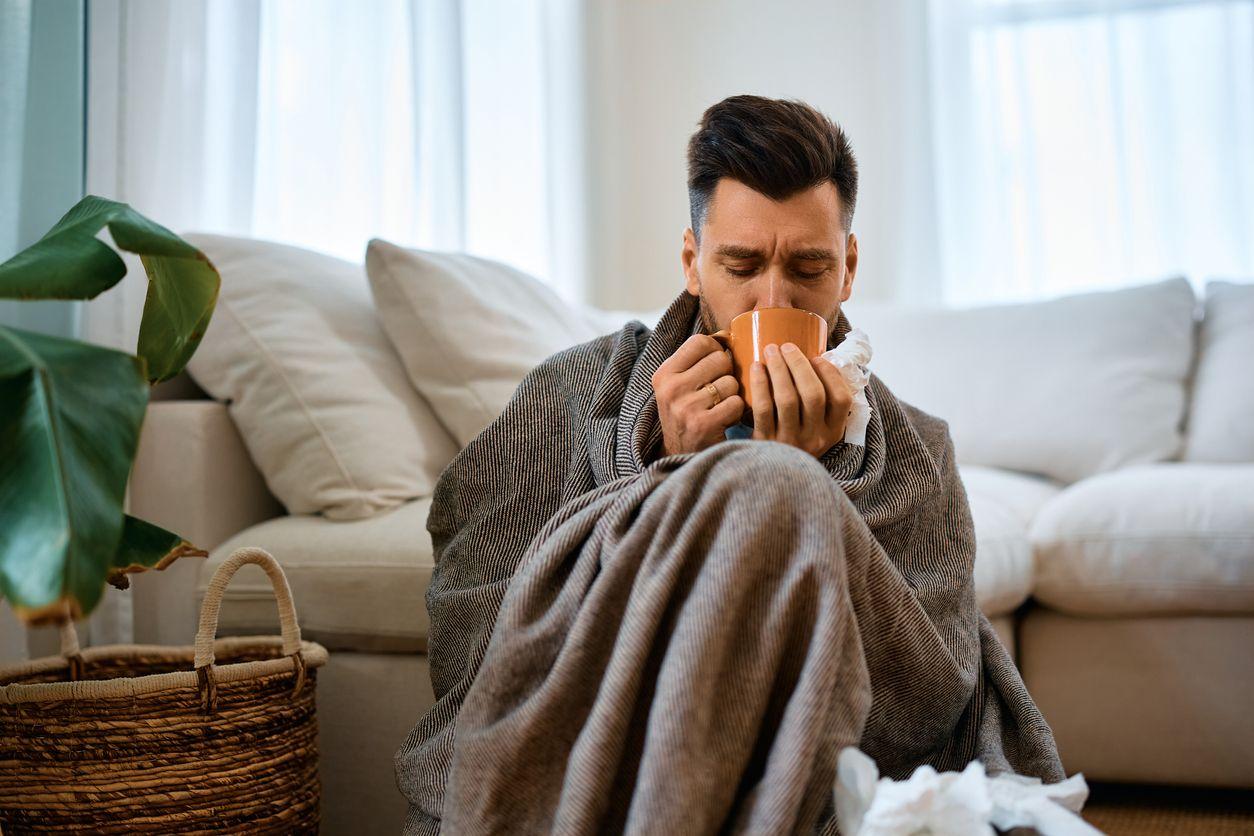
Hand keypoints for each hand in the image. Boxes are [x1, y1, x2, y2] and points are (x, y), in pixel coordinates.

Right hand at [652, 334, 746, 455]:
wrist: (679, 457)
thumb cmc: (686, 414)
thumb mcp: (677, 386)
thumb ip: (694, 362)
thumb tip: (726, 335)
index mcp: (663, 374)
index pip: (700, 341)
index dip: (715, 350)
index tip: (714, 365)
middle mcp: (671, 389)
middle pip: (720, 359)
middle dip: (727, 373)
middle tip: (718, 390)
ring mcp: (686, 407)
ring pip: (732, 382)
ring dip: (732, 396)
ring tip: (719, 408)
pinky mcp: (703, 424)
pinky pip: (737, 403)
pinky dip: (737, 412)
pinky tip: (724, 420)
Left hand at [750, 342, 852, 458]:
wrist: (771, 479)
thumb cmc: (794, 442)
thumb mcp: (817, 430)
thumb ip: (822, 404)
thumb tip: (815, 360)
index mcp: (833, 433)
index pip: (842, 399)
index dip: (830, 374)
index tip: (817, 357)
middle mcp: (815, 439)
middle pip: (813, 394)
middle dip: (799, 364)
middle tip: (786, 346)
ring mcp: (790, 442)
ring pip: (787, 399)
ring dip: (779, 369)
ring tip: (771, 350)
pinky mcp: (766, 442)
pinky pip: (763, 408)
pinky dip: (760, 384)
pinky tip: (756, 367)